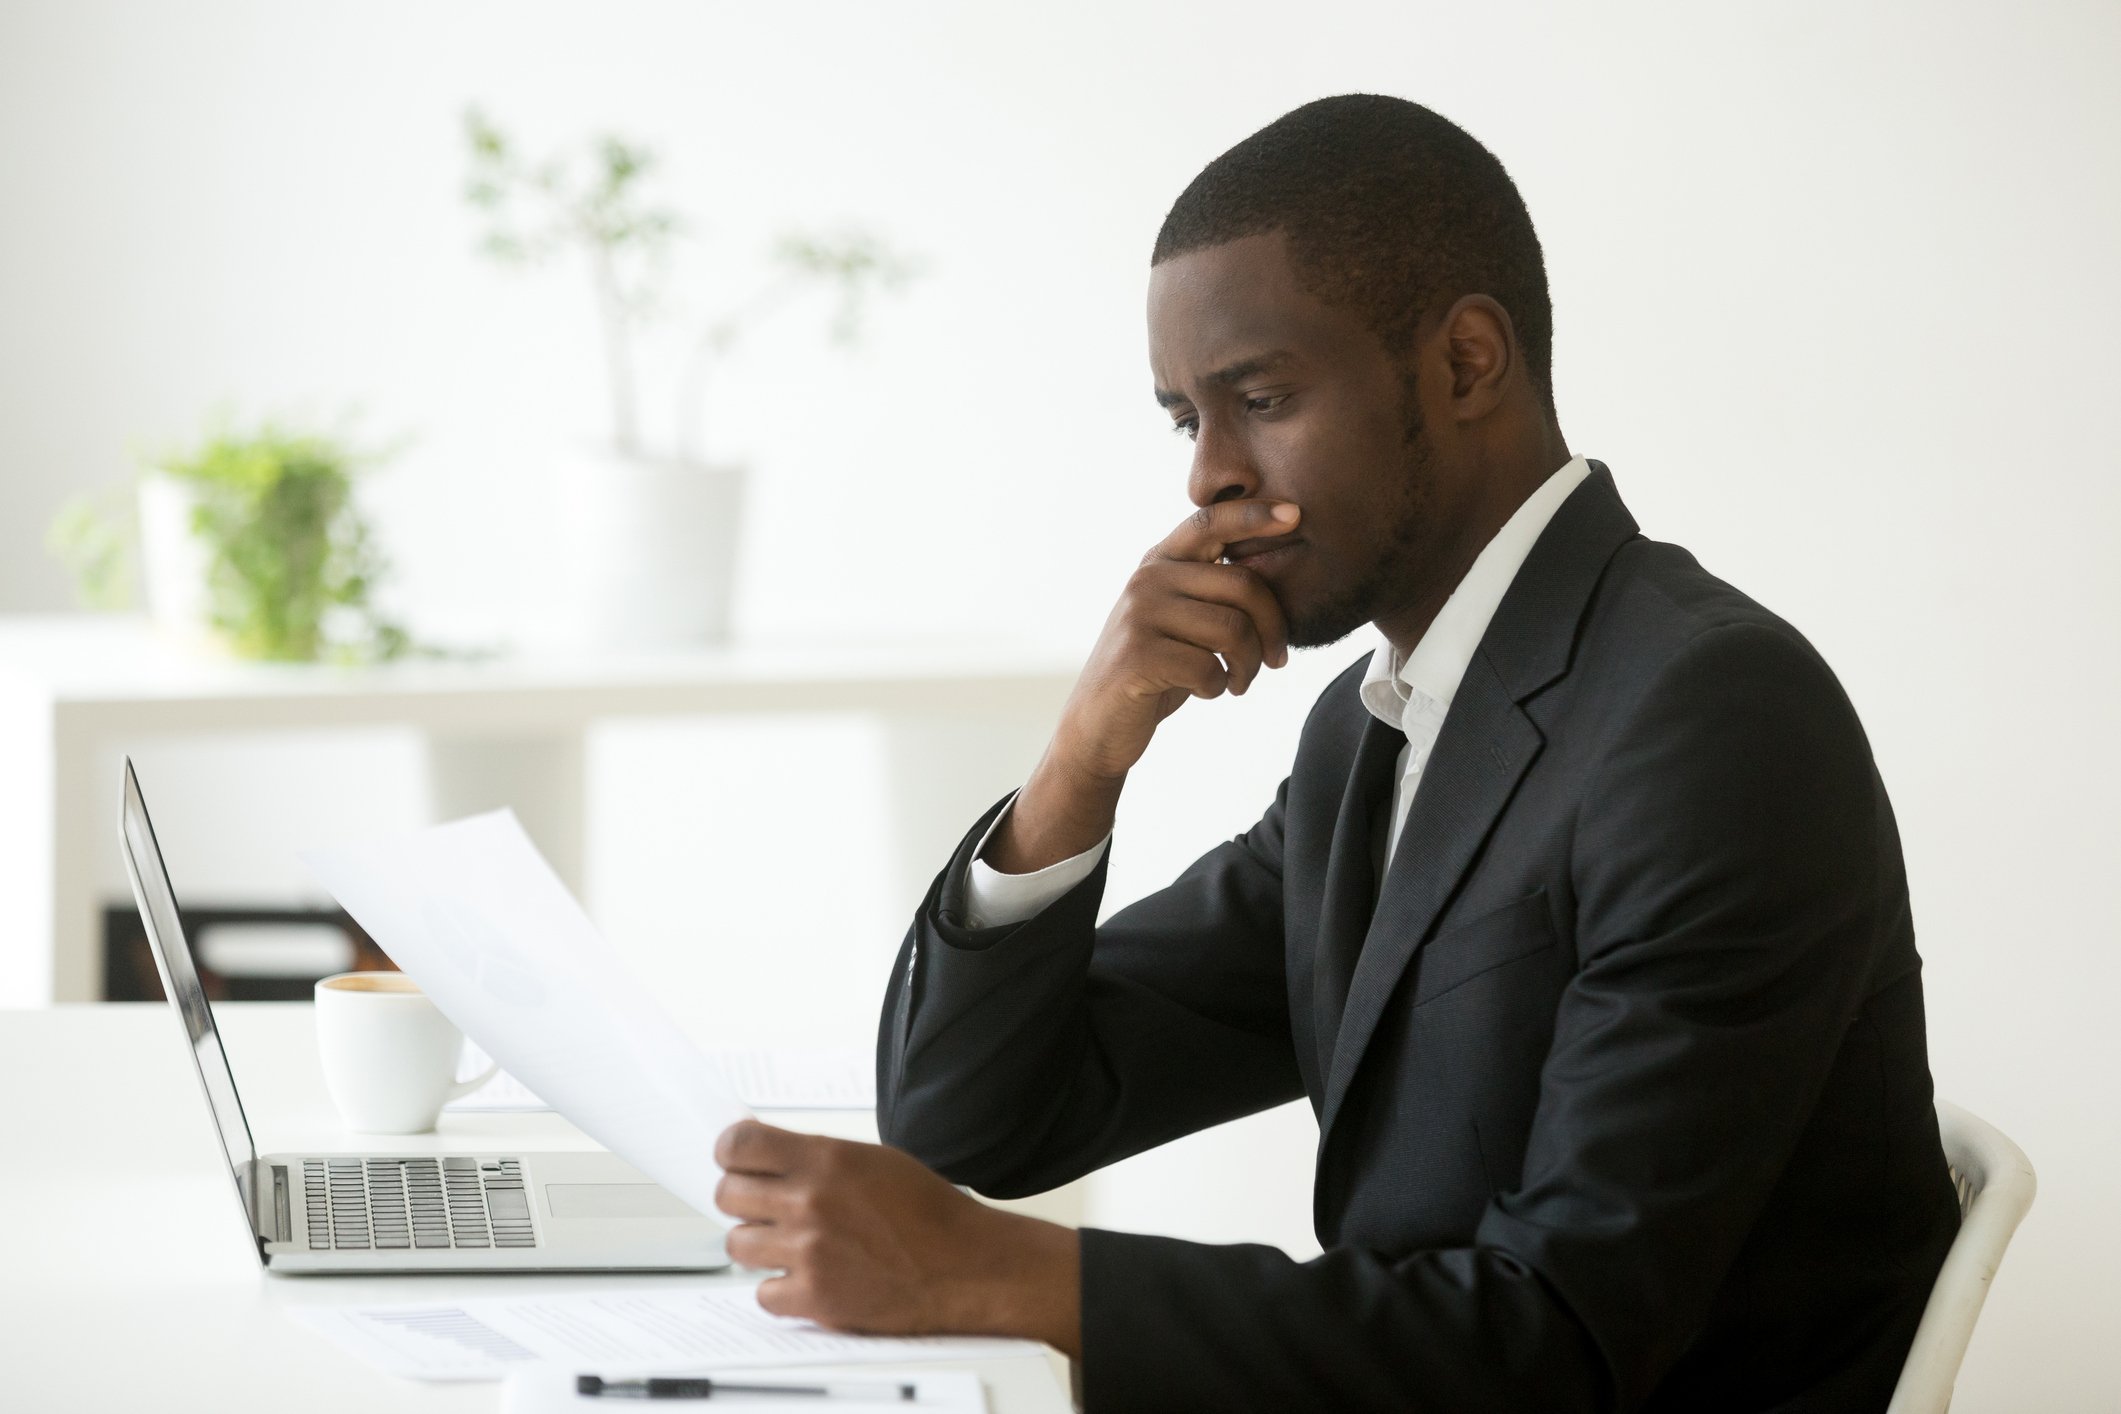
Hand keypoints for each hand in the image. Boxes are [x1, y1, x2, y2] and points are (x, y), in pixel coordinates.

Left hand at [713, 1120, 1081, 1355]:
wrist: (965, 1265)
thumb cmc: (927, 1213)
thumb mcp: (873, 1161)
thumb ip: (817, 1158)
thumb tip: (768, 1158)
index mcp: (825, 1158)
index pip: (738, 1144)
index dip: (730, 1153)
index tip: (734, 1161)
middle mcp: (809, 1201)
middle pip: (727, 1195)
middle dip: (743, 1201)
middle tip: (766, 1208)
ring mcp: (808, 1251)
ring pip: (737, 1246)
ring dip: (760, 1247)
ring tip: (792, 1247)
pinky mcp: (813, 1297)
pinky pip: (762, 1293)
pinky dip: (781, 1290)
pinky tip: (808, 1279)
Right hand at [1059, 497, 1298, 778]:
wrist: (1100, 724)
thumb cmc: (1156, 670)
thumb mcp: (1181, 618)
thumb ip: (1212, 590)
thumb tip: (1279, 567)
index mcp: (1160, 562)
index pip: (1210, 522)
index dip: (1254, 514)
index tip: (1295, 513)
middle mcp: (1147, 579)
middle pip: (1243, 585)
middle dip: (1273, 629)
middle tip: (1276, 660)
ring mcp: (1139, 615)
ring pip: (1233, 629)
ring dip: (1249, 665)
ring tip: (1239, 681)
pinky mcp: (1138, 655)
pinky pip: (1209, 667)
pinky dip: (1218, 686)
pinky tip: (1206, 690)